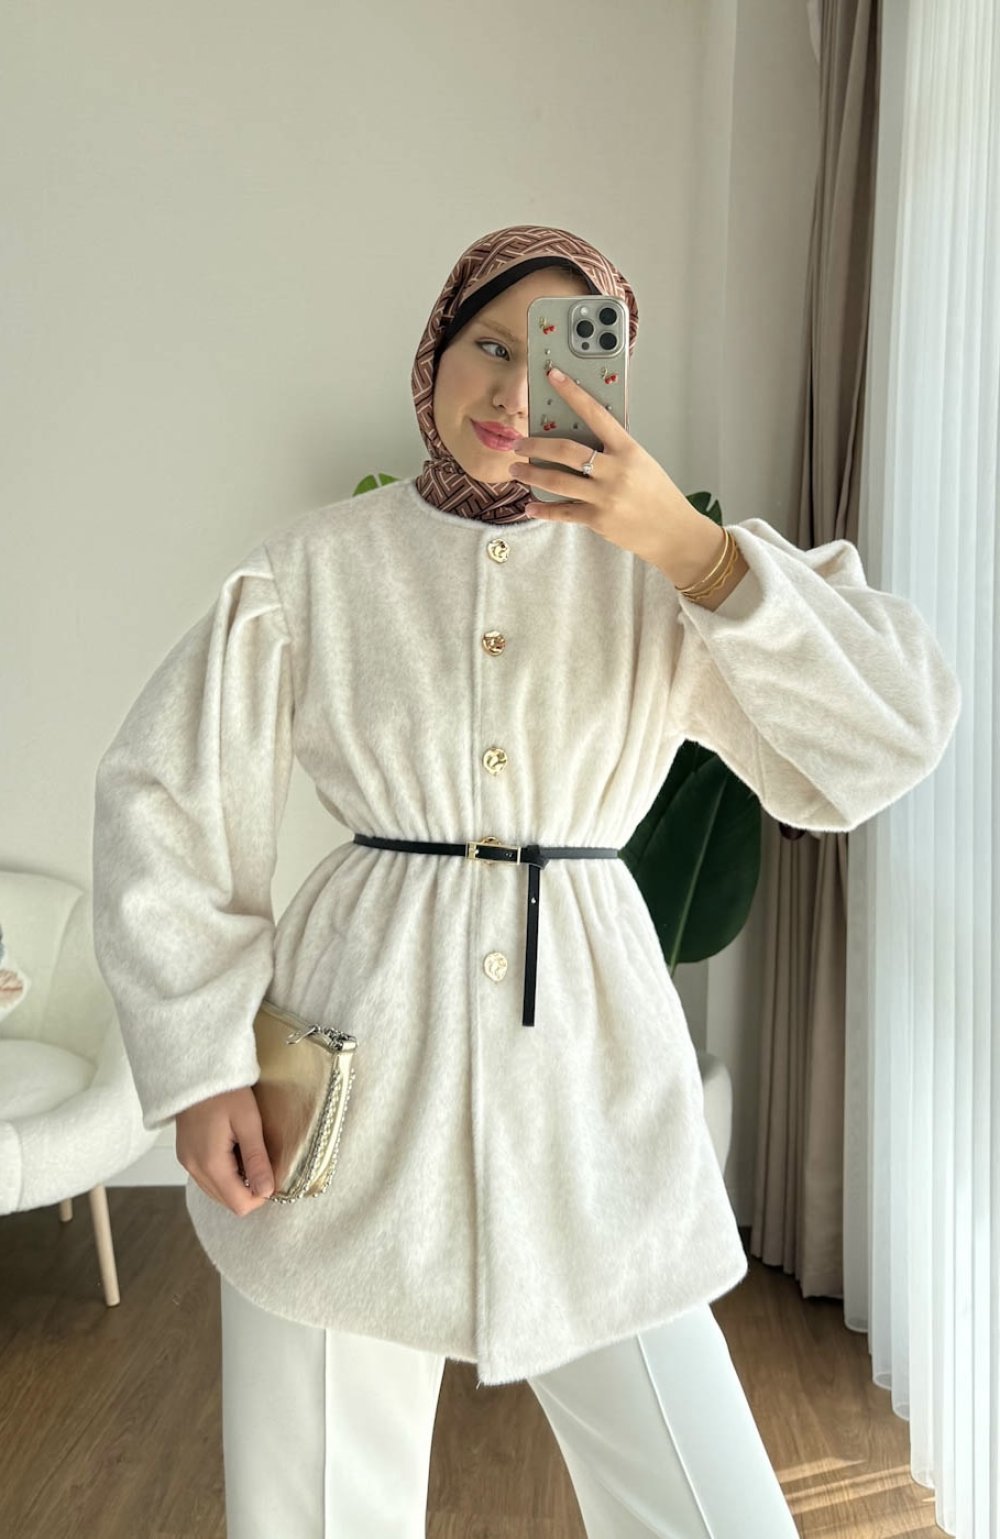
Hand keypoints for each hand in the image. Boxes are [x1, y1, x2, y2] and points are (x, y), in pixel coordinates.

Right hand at [175, 1086, 274, 1215]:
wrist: (196, 1073)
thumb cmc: (224, 1092)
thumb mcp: (248, 1122)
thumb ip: (256, 1159)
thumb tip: (267, 1191)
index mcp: (210, 1163)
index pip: (239, 1204)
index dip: (261, 1195)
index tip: (272, 1173)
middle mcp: (194, 1169)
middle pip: (227, 1201)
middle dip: (249, 1190)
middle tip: (261, 1161)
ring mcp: (187, 1164)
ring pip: (217, 1192)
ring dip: (237, 1182)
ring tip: (246, 1153)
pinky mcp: (186, 1157)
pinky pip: (208, 1179)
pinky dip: (224, 1174)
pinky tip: (233, 1151)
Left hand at [507, 368, 697, 566]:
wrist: (675, 532)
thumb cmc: (659, 495)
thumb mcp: (642, 463)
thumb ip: (614, 451)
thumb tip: (581, 439)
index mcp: (628, 449)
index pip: (596, 413)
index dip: (572, 393)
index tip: (554, 377)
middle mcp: (615, 470)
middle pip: (565, 450)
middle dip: (535, 445)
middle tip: (519, 443)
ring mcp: (605, 496)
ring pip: (557, 481)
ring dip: (531, 474)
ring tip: (516, 470)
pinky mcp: (598, 519)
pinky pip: (563, 512)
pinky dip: (544, 510)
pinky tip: (530, 506)